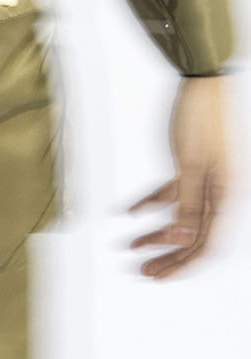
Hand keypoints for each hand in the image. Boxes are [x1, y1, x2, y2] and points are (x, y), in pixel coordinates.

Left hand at [126, 75, 230, 278]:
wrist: (202, 81)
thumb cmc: (201, 116)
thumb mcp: (189, 163)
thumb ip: (187, 203)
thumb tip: (185, 238)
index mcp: (226, 194)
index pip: (207, 243)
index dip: (184, 264)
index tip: (159, 276)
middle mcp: (219, 191)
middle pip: (194, 236)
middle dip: (168, 256)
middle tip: (142, 270)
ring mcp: (206, 180)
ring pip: (182, 217)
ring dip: (157, 233)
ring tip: (131, 245)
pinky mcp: (192, 167)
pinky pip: (173, 194)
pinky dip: (153, 205)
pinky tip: (132, 212)